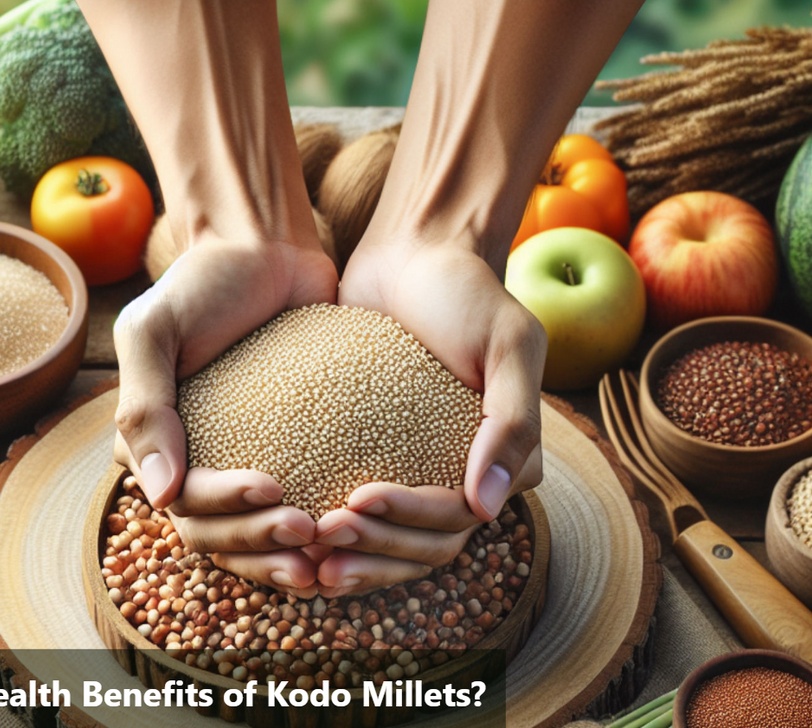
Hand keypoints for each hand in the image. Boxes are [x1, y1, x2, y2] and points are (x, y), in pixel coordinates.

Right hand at [113, 231, 336, 594]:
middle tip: (309, 530)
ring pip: (249, 537)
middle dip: (258, 542)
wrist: (265, 249)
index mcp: (151, 442)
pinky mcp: (284, 453)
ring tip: (324, 554)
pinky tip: (341, 539)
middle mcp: (188, 462)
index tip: (274, 489)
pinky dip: (309, 532)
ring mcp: (235, 461)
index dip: (224, 510)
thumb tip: (159, 496)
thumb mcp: (155, 329)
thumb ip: (145, 406)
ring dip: (279, 555)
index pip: (182, 503)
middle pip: (215, 533)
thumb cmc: (205, 282)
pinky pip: (291, 506)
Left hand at [315, 237, 545, 595]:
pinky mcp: (379, 460)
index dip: (409, 523)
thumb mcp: (508, 343)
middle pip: (424, 546)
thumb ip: (513, 422)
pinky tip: (298, 538)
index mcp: (505, 461)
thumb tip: (487, 509)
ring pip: (394, 545)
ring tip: (307, 549)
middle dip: (375, 549)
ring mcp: (421, 473)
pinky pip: (362, 515)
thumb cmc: (464, 292)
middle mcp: (466, 478)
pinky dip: (338, 535)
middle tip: (321, 533)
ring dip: (356, 556)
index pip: (458, 519)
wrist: (413, 256)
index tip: (356, 501)